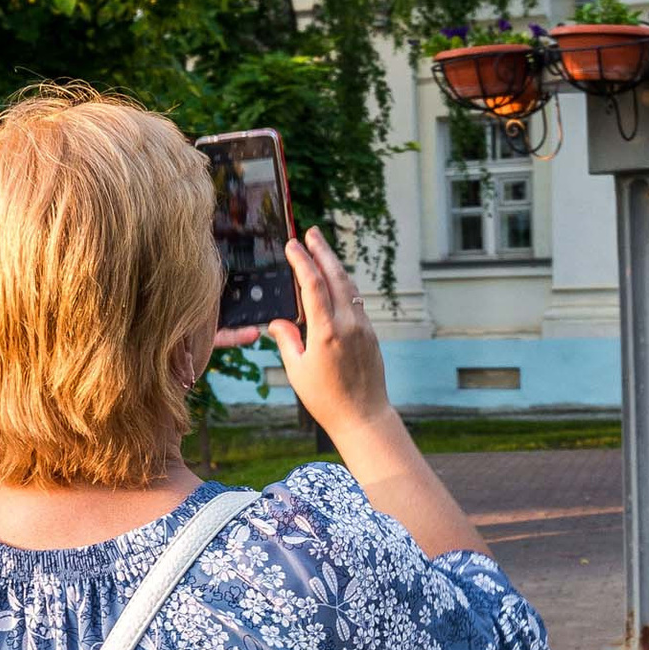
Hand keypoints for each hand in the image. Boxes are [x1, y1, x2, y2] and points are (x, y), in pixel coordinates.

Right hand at [265, 227, 393, 444]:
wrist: (363, 416)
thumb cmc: (326, 399)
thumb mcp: (297, 370)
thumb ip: (287, 340)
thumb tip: (278, 322)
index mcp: (326, 332)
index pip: (313, 285)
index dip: (302, 261)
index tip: (292, 245)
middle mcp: (348, 324)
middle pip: (335, 276)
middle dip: (322, 251)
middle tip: (311, 232)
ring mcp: (362, 327)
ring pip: (348, 286)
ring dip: (334, 264)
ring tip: (322, 249)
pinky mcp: (370, 333)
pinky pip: (356, 301)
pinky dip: (344, 285)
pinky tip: (335, 280)